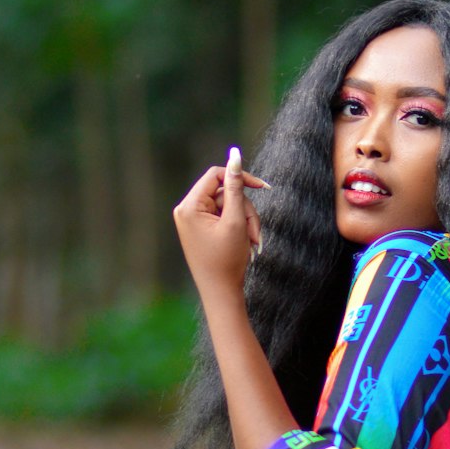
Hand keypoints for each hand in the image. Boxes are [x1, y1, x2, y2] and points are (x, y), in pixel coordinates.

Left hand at [173, 146, 265, 294]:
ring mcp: (193, 221)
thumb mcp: (235, 220)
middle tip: (255, 234)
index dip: (240, 178)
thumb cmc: (227, 260)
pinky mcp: (200, 229)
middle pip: (224, 193)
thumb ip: (235, 186)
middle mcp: (186, 211)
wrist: (221, 293)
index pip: (216, 176)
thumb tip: (235, 154)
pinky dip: (238, 228)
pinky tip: (246, 245)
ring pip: (227, 206)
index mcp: (189, 207)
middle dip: (244, 211)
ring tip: (253, 244)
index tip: (263, 187)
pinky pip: (223, 218)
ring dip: (245, 222)